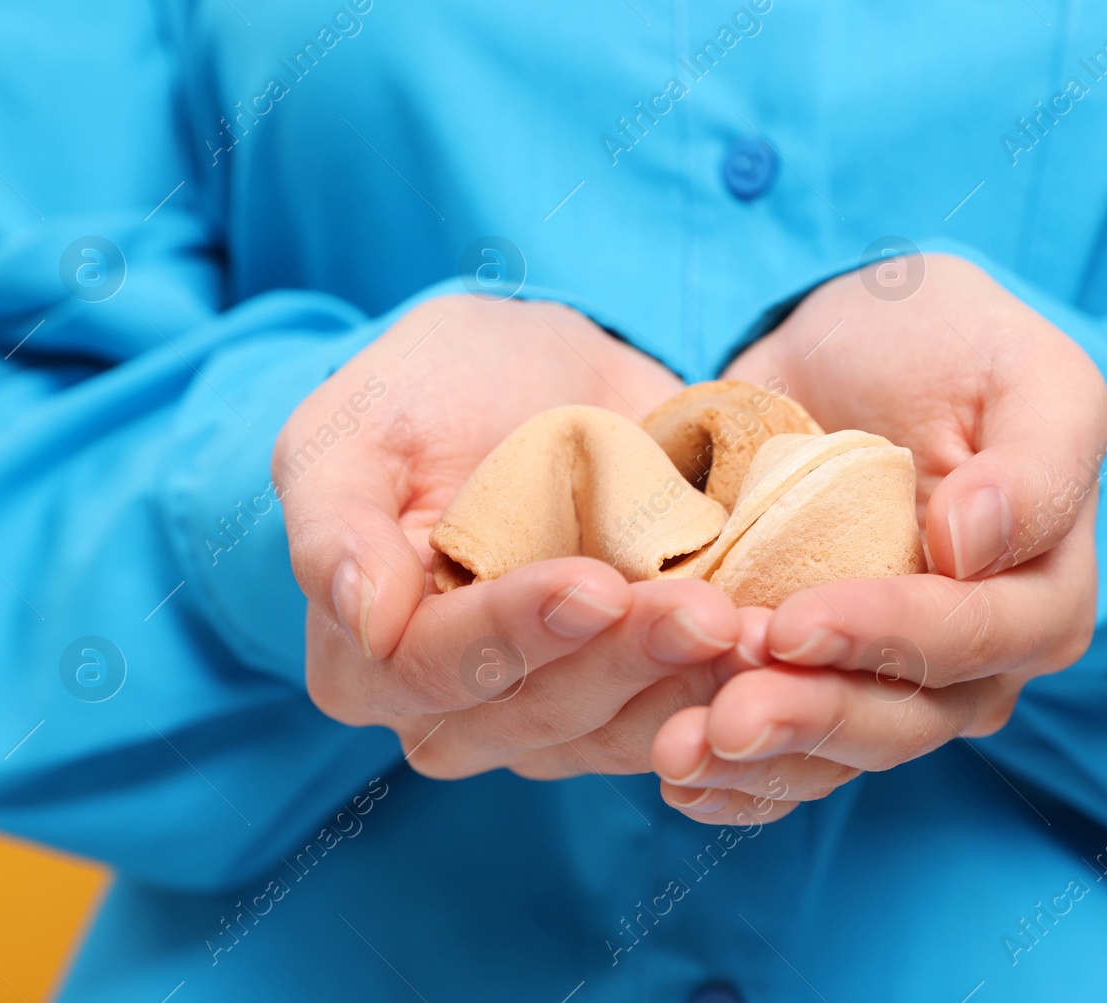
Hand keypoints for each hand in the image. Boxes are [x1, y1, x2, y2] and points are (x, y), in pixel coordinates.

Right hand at [277, 294, 746, 780]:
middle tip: (706, 612)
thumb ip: (336, 522)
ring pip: (615, 734)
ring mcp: (547, 716)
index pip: (435, 670)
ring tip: (752, 634)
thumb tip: (359, 616)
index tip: (596, 587)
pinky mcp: (626, 700)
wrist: (538, 374)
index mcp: (366, 660)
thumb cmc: (426, 393)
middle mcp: (454, 711)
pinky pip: (675, 722)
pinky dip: (722, 691)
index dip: (515, 635)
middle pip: (535, 716)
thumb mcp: (353, 428)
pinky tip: (770, 649)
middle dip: (624, 665)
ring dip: (688, 690)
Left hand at [650, 254, 1106, 822]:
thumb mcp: (1022, 370)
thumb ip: (1036, 461)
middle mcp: (974, 659)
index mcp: (1040, 592)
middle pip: (906, 720)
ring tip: (681, 753)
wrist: (850, 342)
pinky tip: (678, 781)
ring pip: (839, 753)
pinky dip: (736, 780)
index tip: (796, 620)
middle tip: (723, 716)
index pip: (977, 639)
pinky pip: (788, 756)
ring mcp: (891, 681)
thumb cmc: (949, 343)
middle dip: (812, 719)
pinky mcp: (816, 683)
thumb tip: (976, 544)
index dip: (890, 638)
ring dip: (761, 761)